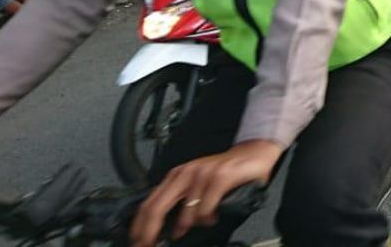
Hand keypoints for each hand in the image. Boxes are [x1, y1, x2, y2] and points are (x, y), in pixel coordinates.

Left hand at [129, 140, 281, 246]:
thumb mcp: (198, 185)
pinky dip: (208, 218)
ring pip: (184, 212)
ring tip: (199, 227)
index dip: (139, 226)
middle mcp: (185, 173)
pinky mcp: (220, 176)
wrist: (253, 153)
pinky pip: (206, 208)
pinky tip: (213, 218)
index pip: (149, 203)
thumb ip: (182, 203)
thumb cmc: (226, 173)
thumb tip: (170, 231)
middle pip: (157, 207)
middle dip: (149, 232)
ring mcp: (202, 173)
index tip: (137, 242)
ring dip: (188, 226)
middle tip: (149, 246)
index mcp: (176, 176)